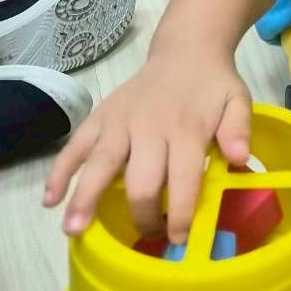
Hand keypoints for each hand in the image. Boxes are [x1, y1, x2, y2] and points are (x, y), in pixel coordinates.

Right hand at [43, 51, 251, 243]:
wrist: (185, 50)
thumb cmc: (213, 85)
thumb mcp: (237, 100)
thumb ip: (239, 129)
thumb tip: (241, 159)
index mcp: (187, 129)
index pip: (183, 178)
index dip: (180, 213)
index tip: (178, 240)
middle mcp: (150, 127)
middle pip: (140, 180)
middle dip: (141, 215)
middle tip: (146, 238)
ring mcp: (120, 122)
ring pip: (100, 164)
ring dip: (86, 198)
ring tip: (74, 231)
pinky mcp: (100, 116)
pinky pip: (76, 145)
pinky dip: (60, 171)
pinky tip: (50, 199)